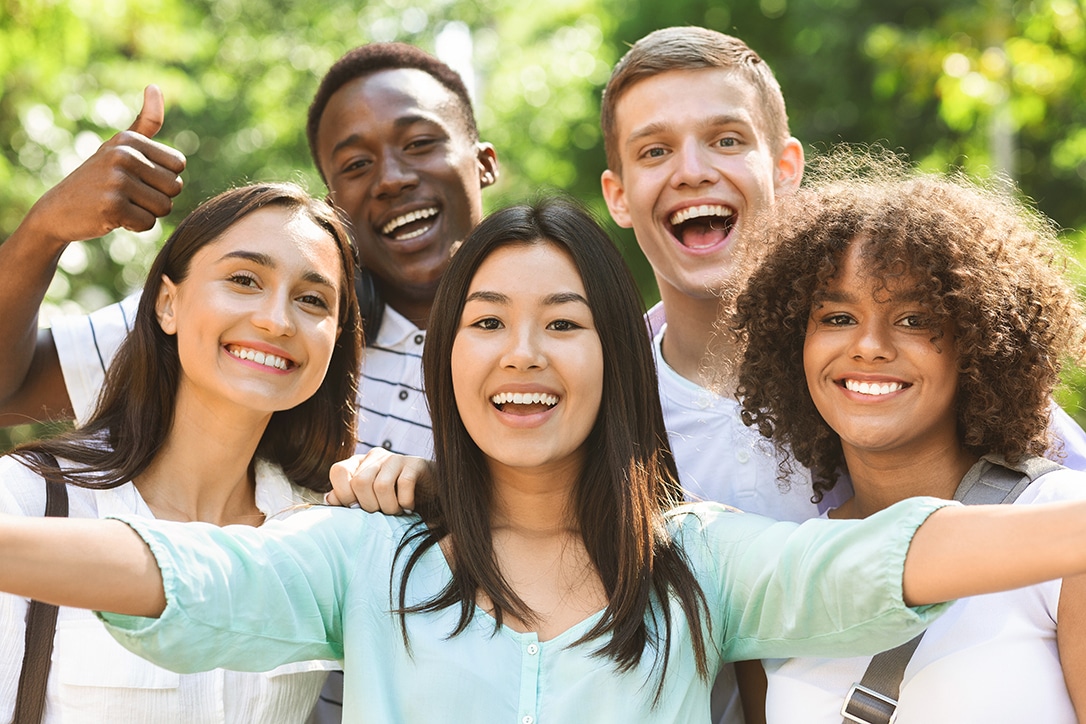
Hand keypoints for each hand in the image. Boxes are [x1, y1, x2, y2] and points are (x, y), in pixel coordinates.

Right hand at [21, 84, 186, 247]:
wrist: (58, 209)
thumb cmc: (98, 178)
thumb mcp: (120, 146)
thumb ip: (145, 123)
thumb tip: (154, 87)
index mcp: (130, 140)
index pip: (178, 165)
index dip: (162, 178)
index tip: (137, 177)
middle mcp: (124, 156)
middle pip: (175, 188)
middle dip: (156, 197)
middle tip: (128, 195)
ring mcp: (117, 180)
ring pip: (164, 207)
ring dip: (146, 213)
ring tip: (121, 204)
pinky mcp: (112, 207)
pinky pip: (148, 224)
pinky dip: (135, 226)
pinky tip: (114, 217)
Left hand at [325, 448, 430, 514]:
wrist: (430, 493)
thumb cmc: (394, 499)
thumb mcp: (369, 500)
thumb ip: (348, 499)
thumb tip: (329, 499)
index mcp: (359, 463)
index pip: (338, 470)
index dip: (344, 494)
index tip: (357, 509)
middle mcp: (375, 456)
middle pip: (360, 482)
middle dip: (370, 506)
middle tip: (382, 513)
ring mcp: (396, 458)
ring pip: (380, 485)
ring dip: (388, 507)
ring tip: (396, 512)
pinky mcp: (415, 463)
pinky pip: (404, 484)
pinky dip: (405, 502)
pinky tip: (409, 507)